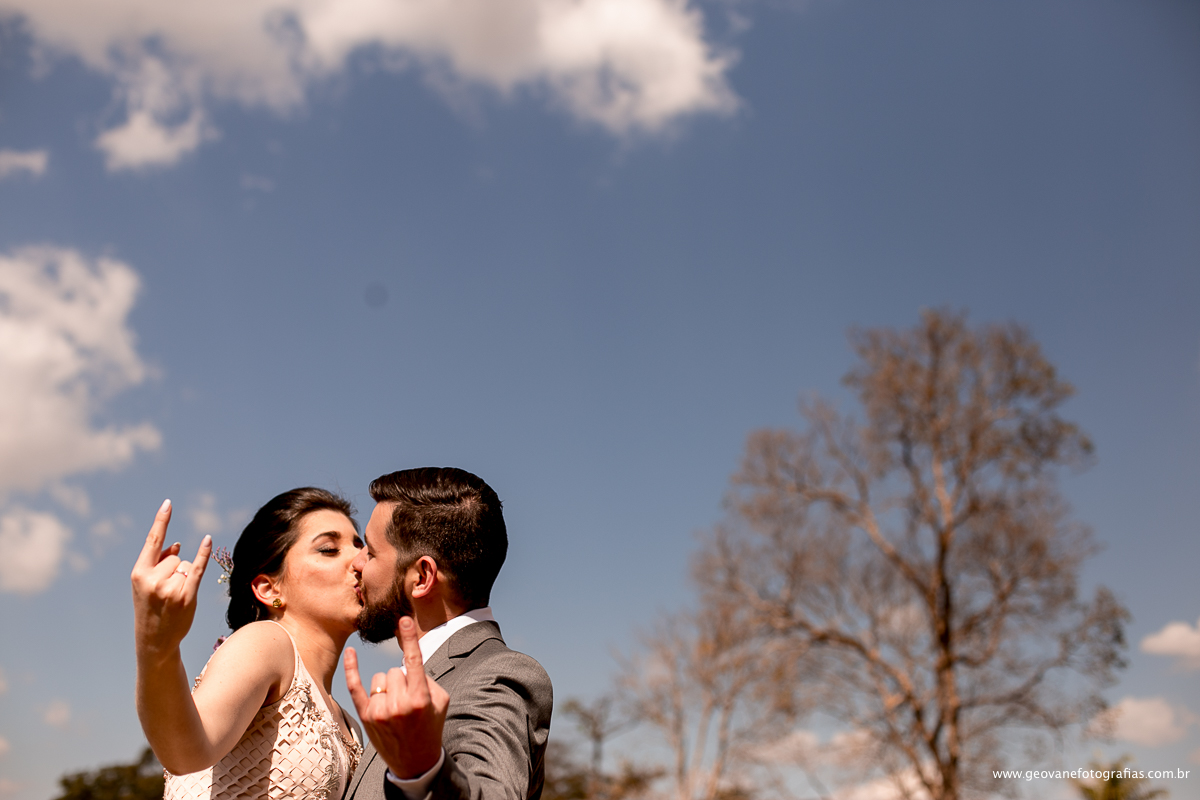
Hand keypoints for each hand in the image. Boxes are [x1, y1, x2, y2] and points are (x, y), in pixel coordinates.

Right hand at [131, 499, 211, 662]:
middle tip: (165, 592)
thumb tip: (178, 544)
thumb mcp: (145, 585)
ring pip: (186, 565)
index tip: (168, 503)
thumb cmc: (151, 608)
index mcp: (139, 574)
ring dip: (184, 577)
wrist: (154, 640)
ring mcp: (170, 588)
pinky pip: (198, 568)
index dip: (161, 521)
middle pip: (175, 556)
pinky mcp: (187, 596)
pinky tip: (208, 539)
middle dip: (174, 569)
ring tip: (173, 598)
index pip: (152, 542)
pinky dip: (204, 554)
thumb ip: (157, 563)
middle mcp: (153, 579)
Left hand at [346, 616, 449, 778]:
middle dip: (402, 679)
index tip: (404, 620)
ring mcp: (380, 711)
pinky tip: (350, 653)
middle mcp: (399, 704)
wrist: (415, 762)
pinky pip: (356, 686)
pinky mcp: (366, 716)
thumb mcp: (441, 702)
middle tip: (408, 700)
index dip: (409, 639)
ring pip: (380, 677)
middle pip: (394, 670)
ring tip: (395, 707)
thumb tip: (408, 663)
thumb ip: (428, 679)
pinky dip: (352, 668)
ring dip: (387, 686)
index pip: (413, 661)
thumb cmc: (430, 726)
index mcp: (420, 699)